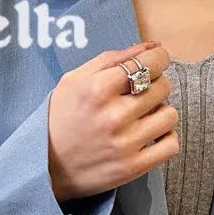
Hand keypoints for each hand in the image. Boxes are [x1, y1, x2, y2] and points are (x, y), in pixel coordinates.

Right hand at [48, 42, 178, 201]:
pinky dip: (165, 139)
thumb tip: (152, 46)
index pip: (151, 63)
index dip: (157, 60)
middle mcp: (113, 116)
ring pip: (170, 115)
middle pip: (163, 87)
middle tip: (139, 96)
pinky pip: (170, 146)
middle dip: (155, 86)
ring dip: (160, 113)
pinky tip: (150, 138)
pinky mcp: (131, 168)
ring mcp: (124, 144)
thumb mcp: (73, 81)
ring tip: (143, 118)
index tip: (152, 66)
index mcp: (97, 89)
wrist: (43, 168)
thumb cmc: (58, 120)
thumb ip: (111, 58)